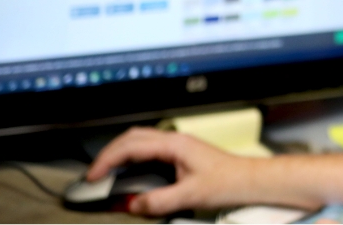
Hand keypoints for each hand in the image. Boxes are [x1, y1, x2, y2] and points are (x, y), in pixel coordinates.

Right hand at [87, 127, 257, 215]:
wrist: (249, 179)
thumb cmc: (228, 181)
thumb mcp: (190, 195)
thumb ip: (158, 201)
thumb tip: (133, 204)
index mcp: (174, 144)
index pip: (131, 146)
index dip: (107, 161)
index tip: (93, 176)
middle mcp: (175, 140)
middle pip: (131, 138)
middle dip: (108, 154)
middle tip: (94, 174)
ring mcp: (178, 144)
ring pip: (139, 140)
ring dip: (120, 154)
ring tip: (106, 172)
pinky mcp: (181, 152)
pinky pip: (149, 149)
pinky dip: (133, 158)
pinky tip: (129, 171)